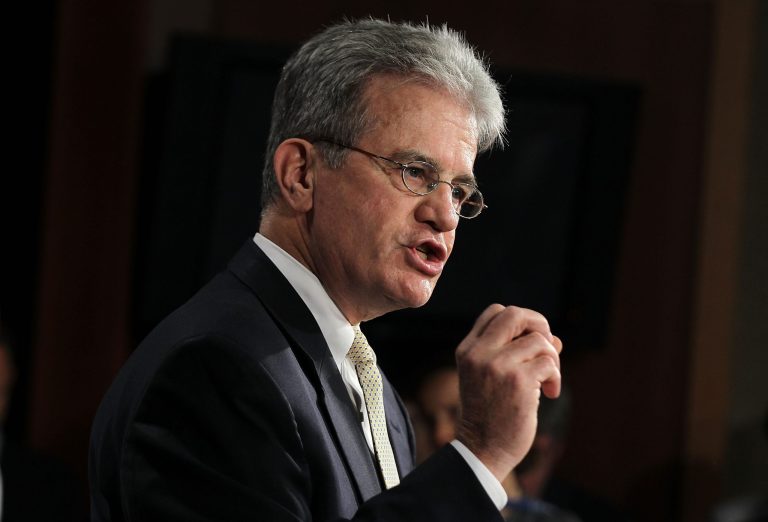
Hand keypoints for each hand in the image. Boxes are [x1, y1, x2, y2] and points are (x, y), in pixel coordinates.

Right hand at [454, 304, 561, 480]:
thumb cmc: (491, 414)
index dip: (519, 321)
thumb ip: (518, 353)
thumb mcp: (494, 377)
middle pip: (516, 314)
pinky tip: (549, 394)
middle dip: (539, 325)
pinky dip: (555, 377)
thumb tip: (554, 338)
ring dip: (552, 360)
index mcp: (468, 350)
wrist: (482, 450)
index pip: (495, 311)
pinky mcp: (518, 381)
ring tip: (547, 381)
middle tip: (546, 349)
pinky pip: (549, 363)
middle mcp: (479, 353)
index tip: (527, 342)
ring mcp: (497, 365)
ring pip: (539, 341)